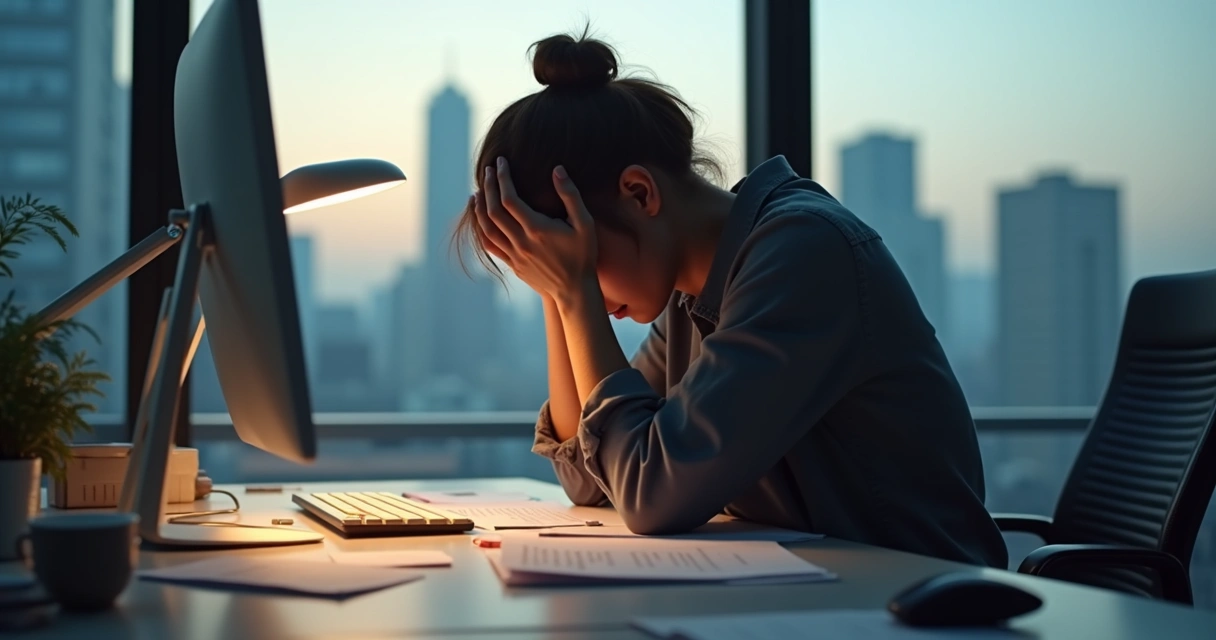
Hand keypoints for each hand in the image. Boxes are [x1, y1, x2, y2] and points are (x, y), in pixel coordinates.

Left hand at [473, 157, 597, 300]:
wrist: (575, 290)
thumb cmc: (583, 255)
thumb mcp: (584, 223)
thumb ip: (570, 195)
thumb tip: (557, 169)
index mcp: (537, 229)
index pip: (510, 198)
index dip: (502, 177)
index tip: (501, 162)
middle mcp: (521, 242)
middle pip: (494, 210)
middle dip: (488, 187)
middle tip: (488, 170)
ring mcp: (514, 255)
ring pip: (487, 228)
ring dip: (479, 208)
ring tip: (477, 192)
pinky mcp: (512, 264)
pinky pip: (489, 245)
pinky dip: (480, 229)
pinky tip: (479, 219)